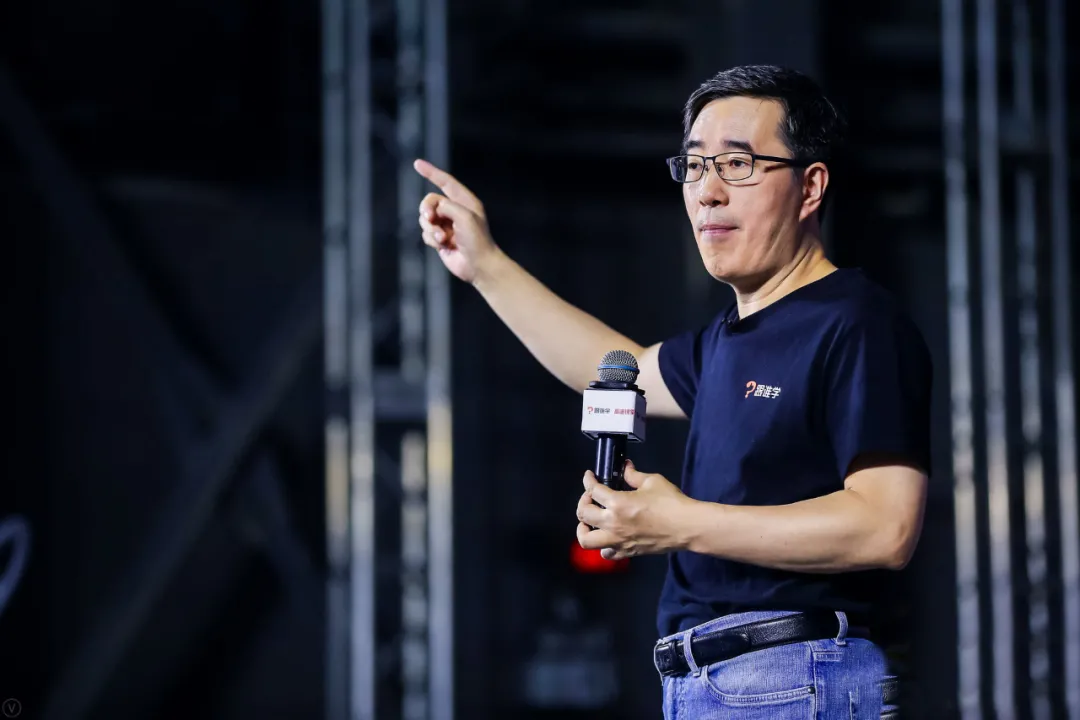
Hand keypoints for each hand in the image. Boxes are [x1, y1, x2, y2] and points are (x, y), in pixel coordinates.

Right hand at [414, 159, 501, 283]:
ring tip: (443, 239)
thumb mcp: (464, 216)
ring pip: (425, 219)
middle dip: (427, 209)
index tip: (417, 164)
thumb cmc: (477, 240)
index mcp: (466, 202)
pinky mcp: (441, 239)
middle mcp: (455, 211)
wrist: (478, 265)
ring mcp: (447, 226)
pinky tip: (443, 246)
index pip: (446, 182)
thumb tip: (434, 210)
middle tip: (430, 217)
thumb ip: (446, 206)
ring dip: (431, 228)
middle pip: (430, 201)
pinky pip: (426, 233)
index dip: (431, 172)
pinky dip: (432, 239)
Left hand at [575, 461, 694, 560]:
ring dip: (583, 529)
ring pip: (586, 540)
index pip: (593, 490)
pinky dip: (603, 546)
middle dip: (583, 502)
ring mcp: (618, 540)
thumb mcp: (652, 481)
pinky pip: (606, 553)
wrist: (687, 527)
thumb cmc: (671, 502)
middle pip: (583, 514)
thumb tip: (625, 467)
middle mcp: (612, 523)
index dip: (588, 480)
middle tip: (591, 497)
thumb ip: (633, 475)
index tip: (589, 476)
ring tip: (590, 522)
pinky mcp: (627, 552)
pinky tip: (609, 537)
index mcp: (617, 503)